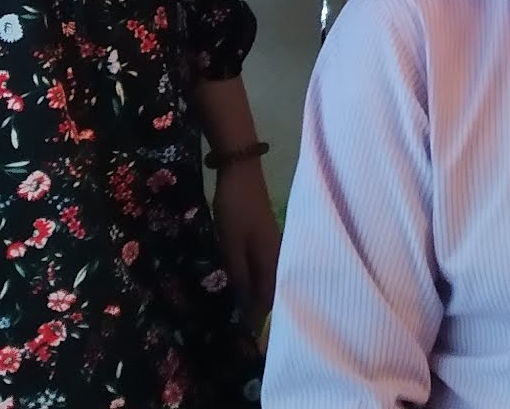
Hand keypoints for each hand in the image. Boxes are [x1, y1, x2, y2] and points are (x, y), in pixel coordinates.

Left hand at [213, 157, 280, 326]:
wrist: (242, 172)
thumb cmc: (236, 210)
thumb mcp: (231, 246)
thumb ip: (239, 277)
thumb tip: (246, 307)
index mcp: (273, 261)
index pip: (268, 300)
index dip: (257, 320)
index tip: (242, 337)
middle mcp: (278, 255)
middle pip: (271, 291)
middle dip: (257, 309)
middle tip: (236, 324)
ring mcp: (273, 245)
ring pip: (267, 279)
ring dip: (255, 295)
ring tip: (235, 307)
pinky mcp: (265, 237)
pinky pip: (263, 267)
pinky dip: (254, 280)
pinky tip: (240, 281)